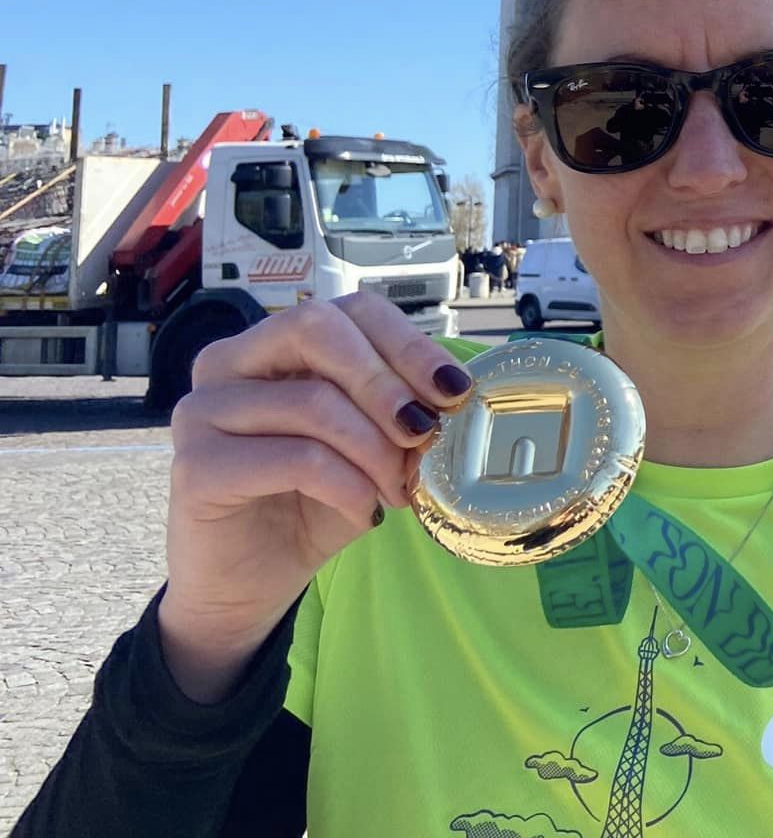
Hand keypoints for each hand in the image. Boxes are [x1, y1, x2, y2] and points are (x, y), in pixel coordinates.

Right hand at [158, 293, 471, 701]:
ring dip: (376, 450)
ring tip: (399, 489)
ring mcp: (203, 411)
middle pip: (319, 330)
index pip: (351, 310)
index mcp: (275, 343)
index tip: (454, 390)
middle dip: (387, 383)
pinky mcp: (194, 466)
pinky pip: (295, 458)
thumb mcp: (370, 447)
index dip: (409, 344)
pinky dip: (347, 486)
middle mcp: (230, 362)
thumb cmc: (313, 503)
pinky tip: (366, 513)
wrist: (250, 584)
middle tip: (424, 434)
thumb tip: (456, 392)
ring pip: (313, 402)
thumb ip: (400, 409)